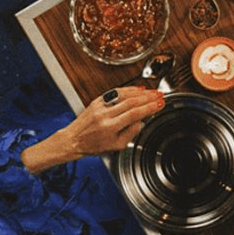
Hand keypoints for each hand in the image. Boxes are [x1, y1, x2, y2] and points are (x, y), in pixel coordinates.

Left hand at [21, 87, 163, 172]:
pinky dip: (128, 89)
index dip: (149, 108)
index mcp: (110, 127)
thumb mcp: (116, 146)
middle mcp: (104, 115)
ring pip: (123, 95)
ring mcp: (100, 106)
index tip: (160, 104)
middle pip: (131, 102)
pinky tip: (137, 89)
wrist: (73, 140)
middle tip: (160, 95)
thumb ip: (131, 133)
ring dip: (140, 92)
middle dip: (148, 97)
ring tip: (152, 91)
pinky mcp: (96, 101)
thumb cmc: (93, 145)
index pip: (134, 114)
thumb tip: (142, 120)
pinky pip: (114, 93)